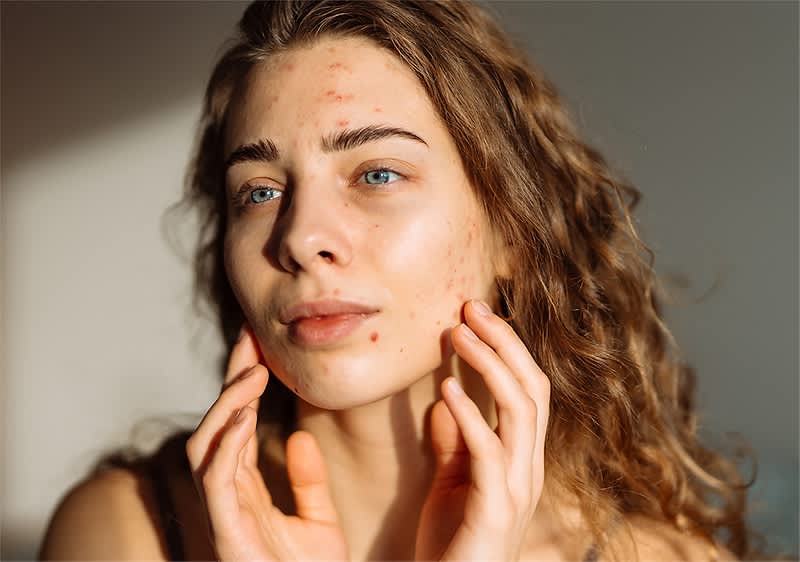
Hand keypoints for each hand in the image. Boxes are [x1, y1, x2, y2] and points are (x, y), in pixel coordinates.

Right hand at [185, 326, 348, 560]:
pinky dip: (228, 445)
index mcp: (246, 493)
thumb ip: (308, 483)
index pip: (237, 428)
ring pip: (206, 448)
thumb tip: (300, 439)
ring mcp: (224, 517)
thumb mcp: (318, 523)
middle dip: (230, 381)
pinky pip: (217, 482)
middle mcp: (228, 500)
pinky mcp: (227, 536)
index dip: (242, 385)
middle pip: (217, 427)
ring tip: (255, 374)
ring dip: (227, 406)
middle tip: (251, 340)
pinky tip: (246, 416)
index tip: (257, 345)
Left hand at [415, 300, 549, 561]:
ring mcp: (517, 490)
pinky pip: (489, 452)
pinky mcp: (496, 509)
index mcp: (521, 459)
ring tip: (459, 334)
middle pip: (532, 390)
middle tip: (471, 307)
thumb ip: (455, 442)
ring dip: (490, 366)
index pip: (528, 390)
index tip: (475, 314)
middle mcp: (528, 469)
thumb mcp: (451, 483)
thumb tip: (446, 400)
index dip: (507, 348)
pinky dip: (470, 415)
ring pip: (521, 411)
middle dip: (505, 343)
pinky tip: (448, 388)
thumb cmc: (452, 544)